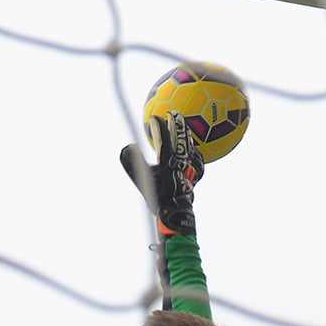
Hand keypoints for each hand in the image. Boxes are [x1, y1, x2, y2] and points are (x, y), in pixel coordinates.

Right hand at [118, 112, 200, 237]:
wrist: (176, 212)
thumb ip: (132, 163)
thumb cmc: (156, 196)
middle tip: (172, 113)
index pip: (163, 137)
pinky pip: (197, 155)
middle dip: (176, 123)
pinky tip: (192, 148)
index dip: (158, 126)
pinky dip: (193, 148)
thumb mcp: (141, 180)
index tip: (153, 119)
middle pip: (181, 136)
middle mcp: (181, 159)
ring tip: (183, 126)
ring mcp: (191, 165)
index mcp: (167, 160)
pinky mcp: (198, 172)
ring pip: (190, 144)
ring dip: (186, 133)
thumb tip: (128, 146)